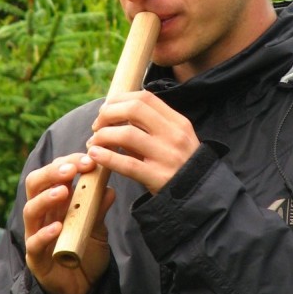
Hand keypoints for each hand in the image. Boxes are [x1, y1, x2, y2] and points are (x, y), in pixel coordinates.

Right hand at [23, 154, 112, 293]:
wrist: (83, 290)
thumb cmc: (85, 254)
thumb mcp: (97, 229)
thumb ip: (99, 210)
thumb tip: (109, 188)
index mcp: (56, 203)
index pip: (54, 174)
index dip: (69, 162)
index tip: (89, 158)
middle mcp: (43, 215)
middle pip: (35, 185)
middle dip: (53, 172)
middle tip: (73, 168)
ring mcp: (36, 235)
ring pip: (31, 210)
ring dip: (46, 198)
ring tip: (63, 191)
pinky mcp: (36, 258)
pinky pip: (35, 243)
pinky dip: (45, 233)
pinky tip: (57, 227)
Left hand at [86, 89, 200, 192]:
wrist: (199, 195)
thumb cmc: (180, 166)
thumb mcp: (174, 140)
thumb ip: (150, 127)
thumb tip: (116, 115)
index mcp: (178, 122)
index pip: (145, 98)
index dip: (120, 100)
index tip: (106, 110)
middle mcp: (174, 135)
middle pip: (134, 109)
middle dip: (108, 114)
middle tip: (97, 126)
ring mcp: (167, 156)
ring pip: (127, 134)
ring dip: (103, 135)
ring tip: (94, 143)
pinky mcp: (159, 178)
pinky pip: (128, 164)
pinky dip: (107, 157)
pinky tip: (95, 155)